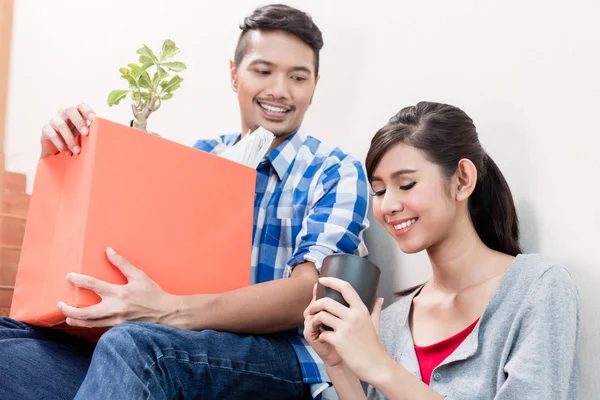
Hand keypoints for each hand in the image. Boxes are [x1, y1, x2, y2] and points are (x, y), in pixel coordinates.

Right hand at [41, 103, 95, 158]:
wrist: (57, 147)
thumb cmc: (74, 136)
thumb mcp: (83, 131)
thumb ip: (91, 129)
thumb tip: (103, 133)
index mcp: (76, 111)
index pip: (81, 105)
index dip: (87, 110)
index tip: (94, 118)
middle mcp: (64, 113)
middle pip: (70, 110)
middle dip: (78, 121)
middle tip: (86, 133)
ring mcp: (54, 120)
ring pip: (61, 125)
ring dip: (70, 139)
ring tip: (77, 150)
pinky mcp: (46, 129)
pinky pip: (52, 135)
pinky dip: (60, 144)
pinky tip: (67, 152)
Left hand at [58, 247, 179, 327]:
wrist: (166, 314)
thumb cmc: (154, 294)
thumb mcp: (140, 276)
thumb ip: (123, 263)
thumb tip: (109, 251)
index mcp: (120, 292)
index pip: (93, 285)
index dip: (78, 280)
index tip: (69, 277)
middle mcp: (115, 308)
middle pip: (85, 312)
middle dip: (69, 309)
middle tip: (60, 304)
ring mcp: (116, 321)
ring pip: (89, 323)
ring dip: (75, 320)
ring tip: (67, 316)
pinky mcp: (119, 328)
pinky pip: (99, 328)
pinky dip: (89, 325)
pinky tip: (85, 322)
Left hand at [305, 277, 387, 382]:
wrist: (375, 365)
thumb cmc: (373, 345)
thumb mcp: (375, 324)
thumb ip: (376, 310)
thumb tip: (380, 298)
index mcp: (361, 309)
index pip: (345, 288)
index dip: (331, 281)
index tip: (322, 279)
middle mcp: (353, 316)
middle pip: (327, 301)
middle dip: (315, 304)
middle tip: (312, 308)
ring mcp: (345, 328)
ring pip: (321, 315)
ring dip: (314, 319)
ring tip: (314, 322)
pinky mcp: (339, 341)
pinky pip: (322, 332)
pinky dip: (320, 335)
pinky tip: (324, 338)